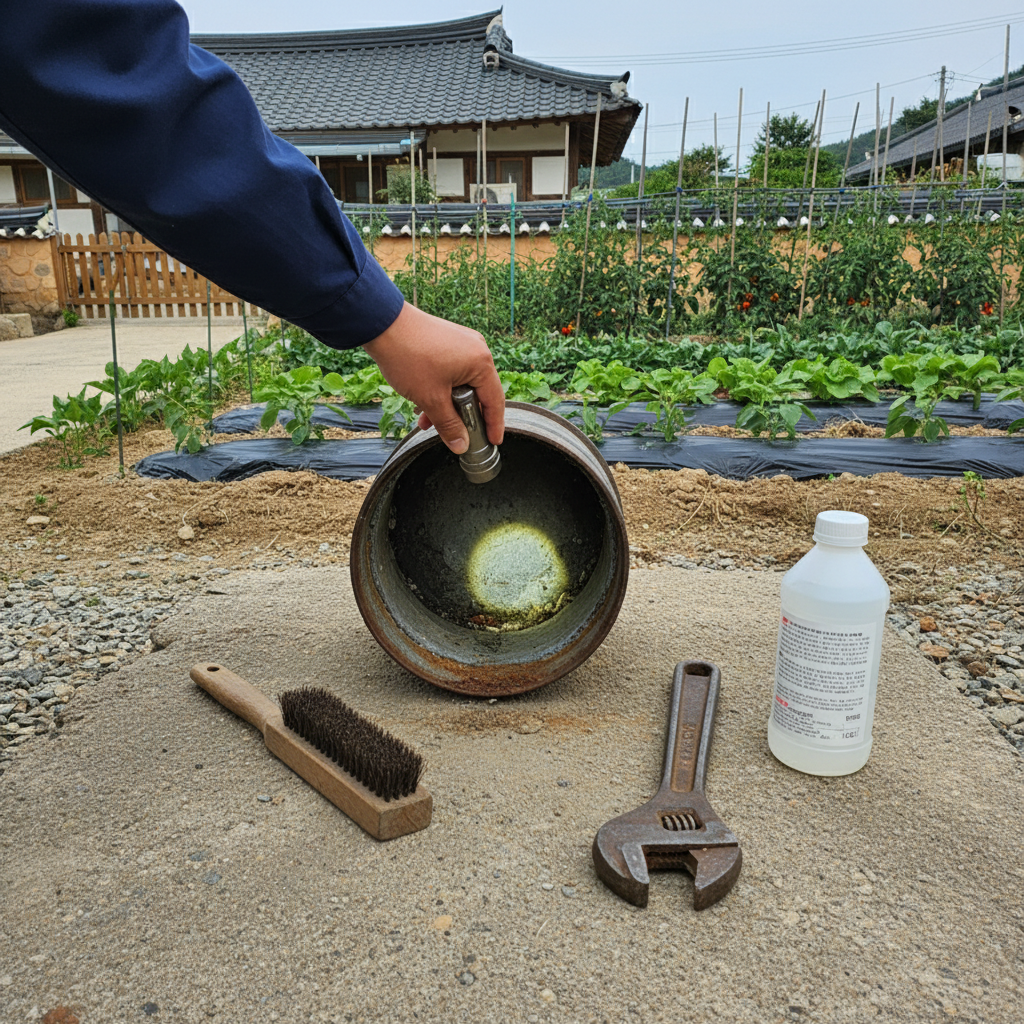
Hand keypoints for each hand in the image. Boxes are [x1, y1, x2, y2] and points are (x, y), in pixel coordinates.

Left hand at [362, 302, 504, 452]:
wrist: (382, 324)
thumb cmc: (409, 357)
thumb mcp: (431, 399)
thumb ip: (449, 425)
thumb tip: (461, 446)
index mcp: (481, 363)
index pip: (495, 401)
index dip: (494, 425)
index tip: (493, 442)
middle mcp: (477, 349)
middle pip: (478, 392)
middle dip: (463, 416)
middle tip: (457, 435)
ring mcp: (462, 342)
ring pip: (462, 383)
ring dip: (448, 404)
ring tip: (428, 420)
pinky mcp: (447, 340)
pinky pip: (452, 371)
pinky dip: (441, 388)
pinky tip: (423, 401)